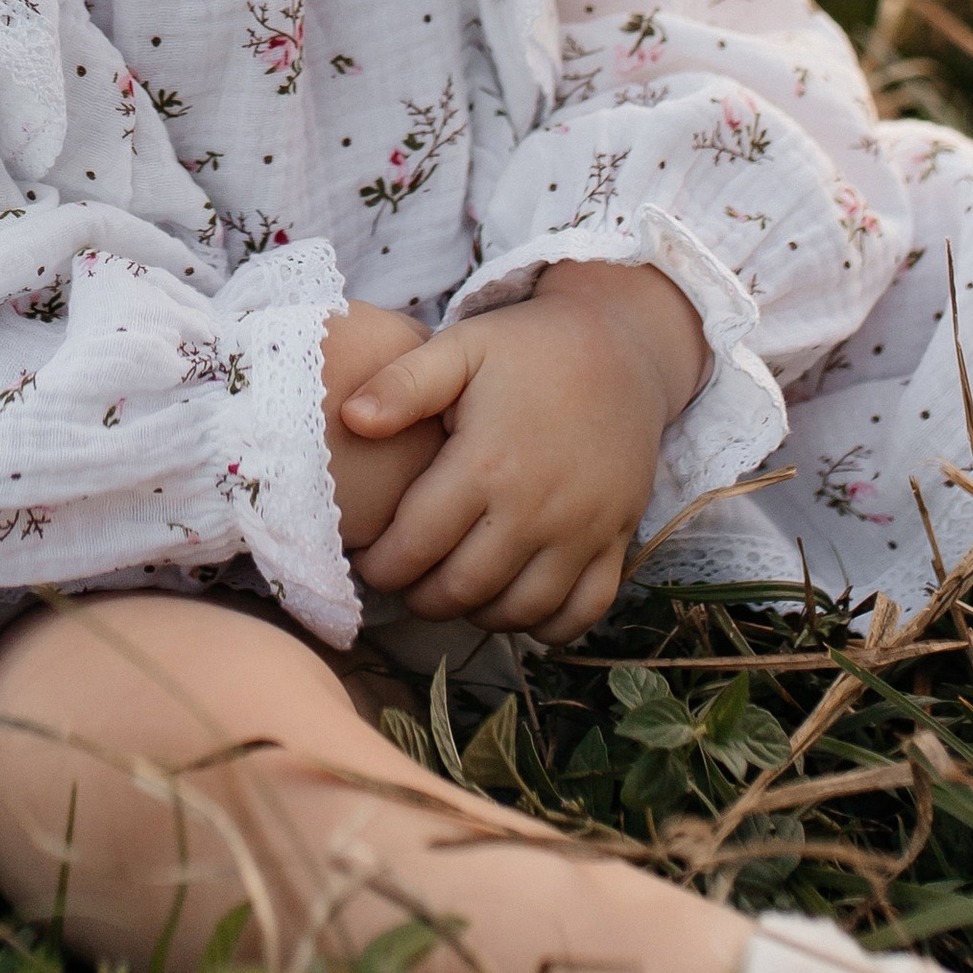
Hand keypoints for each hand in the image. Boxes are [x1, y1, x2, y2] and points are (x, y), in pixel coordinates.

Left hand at [341, 262, 707, 641]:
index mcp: (487, 464)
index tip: (368, 560)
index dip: (381, 566)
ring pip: (518, 610)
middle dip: (420, 597)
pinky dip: (545, 625)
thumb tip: (352, 418)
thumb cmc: (527, 348)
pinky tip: (515, 601)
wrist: (621, 347)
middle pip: (462, 588)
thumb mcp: (461, 347)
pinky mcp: (617, 539)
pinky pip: (582, 612)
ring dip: (476, 612)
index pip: (416, 547)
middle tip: (404, 580)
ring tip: (452, 587)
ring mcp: (583, 530)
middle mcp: (536, 508)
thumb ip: (403, 384)